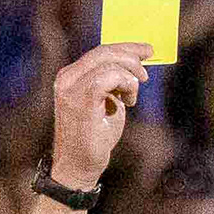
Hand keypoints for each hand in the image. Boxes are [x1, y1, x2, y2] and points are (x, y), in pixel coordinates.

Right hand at [47, 43, 151, 192]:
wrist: (80, 165)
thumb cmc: (95, 137)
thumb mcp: (107, 103)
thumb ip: (114, 83)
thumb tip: (134, 67)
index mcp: (70, 76)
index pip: (99, 52)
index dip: (125, 48)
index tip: (146, 50)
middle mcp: (67, 78)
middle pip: (104, 52)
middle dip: (132, 57)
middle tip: (146, 75)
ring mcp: (71, 88)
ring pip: (108, 64)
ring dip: (130, 78)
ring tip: (130, 99)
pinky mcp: (81, 100)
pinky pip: (108, 77)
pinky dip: (125, 85)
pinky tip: (127, 102)